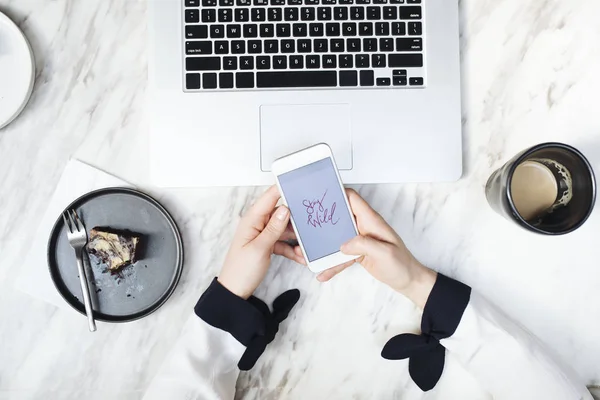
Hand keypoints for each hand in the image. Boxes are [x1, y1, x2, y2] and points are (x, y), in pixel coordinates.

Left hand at [218, 186, 305, 298]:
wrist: (235, 292)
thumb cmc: (241, 270)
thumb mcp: (259, 248)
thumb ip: (273, 228)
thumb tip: (285, 209)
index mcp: (251, 220)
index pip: (269, 198)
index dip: (283, 189)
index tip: (299, 185)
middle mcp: (257, 224)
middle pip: (280, 213)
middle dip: (296, 219)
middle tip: (311, 221)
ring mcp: (262, 235)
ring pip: (284, 229)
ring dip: (296, 238)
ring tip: (306, 247)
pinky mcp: (267, 245)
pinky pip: (283, 242)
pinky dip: (292, 249)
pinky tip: (300, 257)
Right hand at [318, 189, 436, 307]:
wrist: (409, 281)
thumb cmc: (402, 265)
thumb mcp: (385, 253)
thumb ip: (363, 245)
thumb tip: (343, 244)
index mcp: (371, 221)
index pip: (352, 199)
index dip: (337, 193)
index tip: (320, 194)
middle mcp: (364, 227)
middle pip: (339, 216)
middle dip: (322, 218)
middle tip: (305, 222)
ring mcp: (360, 239)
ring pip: (336, 237)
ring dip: (323, 244)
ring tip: (308, 251)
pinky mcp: (358, 252)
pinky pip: (340, 254)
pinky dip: (331, 262)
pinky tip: (323, 271)